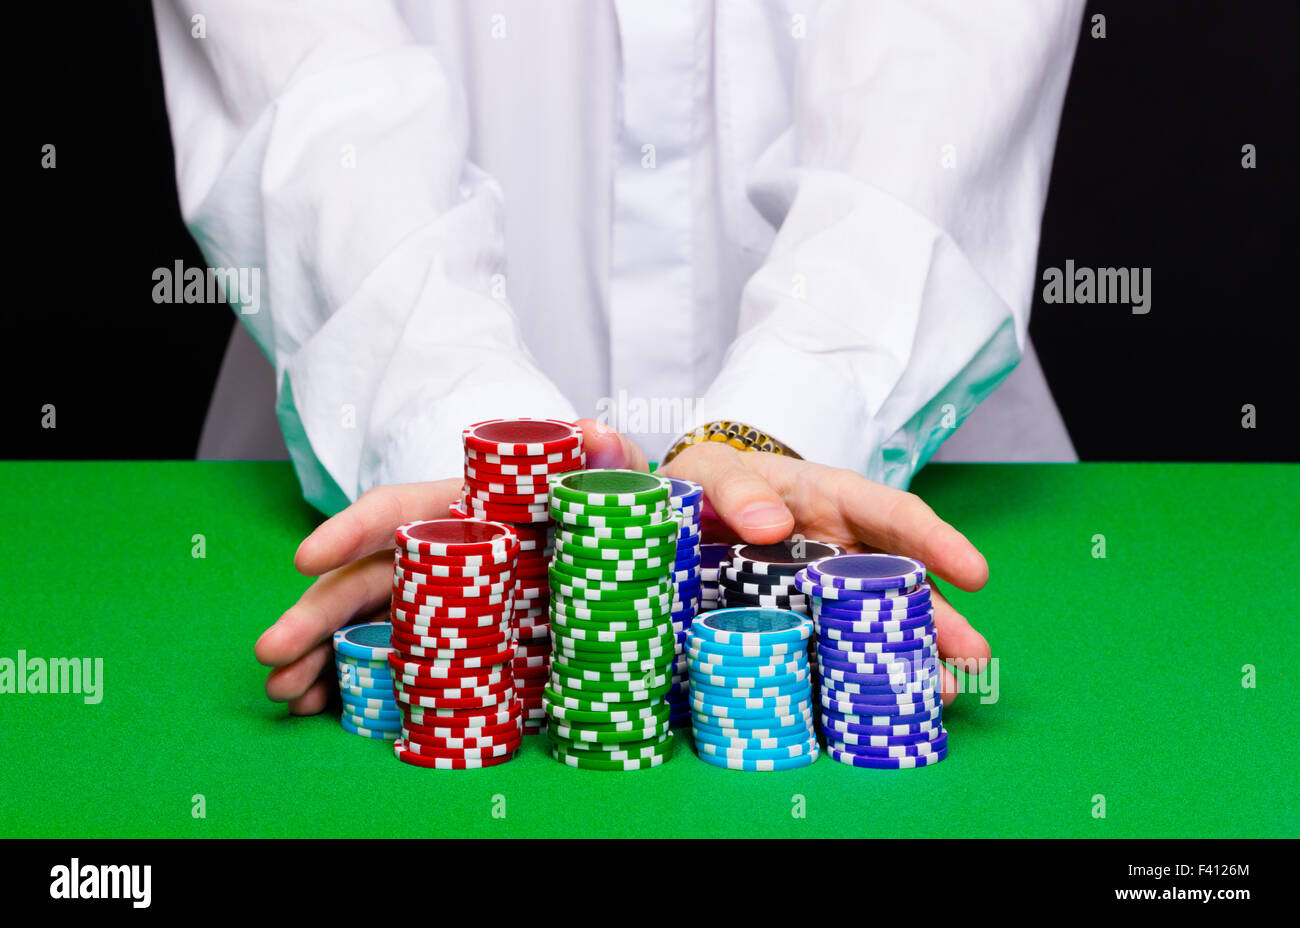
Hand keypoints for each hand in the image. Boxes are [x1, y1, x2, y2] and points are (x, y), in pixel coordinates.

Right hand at [254, 419, 644, 714]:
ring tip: (284, 693)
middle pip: (362, 578)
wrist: (608, 560)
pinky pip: (384, 660)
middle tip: (271, 650)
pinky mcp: (441, 641)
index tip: (307, 557)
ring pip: (359, 623)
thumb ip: (608, 461)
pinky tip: (317, 708)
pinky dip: (346, 683)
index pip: (398, 510)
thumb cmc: (589, 512)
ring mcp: (432, 600)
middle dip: (313, 614)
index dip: (351, 529)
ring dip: (315, 656)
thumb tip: (599, 435)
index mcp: (463, 508)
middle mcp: (434, 553)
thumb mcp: (603, 485)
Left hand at [658, 443, 990, 705]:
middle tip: (974, 657)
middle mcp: (843, 547)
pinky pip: (841, 651)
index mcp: (833, 499)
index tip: (975, 573)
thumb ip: (735, 488)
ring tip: (946, 693)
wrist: (676, 517)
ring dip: (917, 657)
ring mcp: (828, 591)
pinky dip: (865, 678)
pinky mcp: (805, 624)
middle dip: (943, 619)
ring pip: (884, 623)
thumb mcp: (710, 468)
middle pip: (904, 581)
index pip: (895, 515)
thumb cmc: (708, 481)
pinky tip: (888, 706)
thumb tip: (772, 526)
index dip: (937, 542)